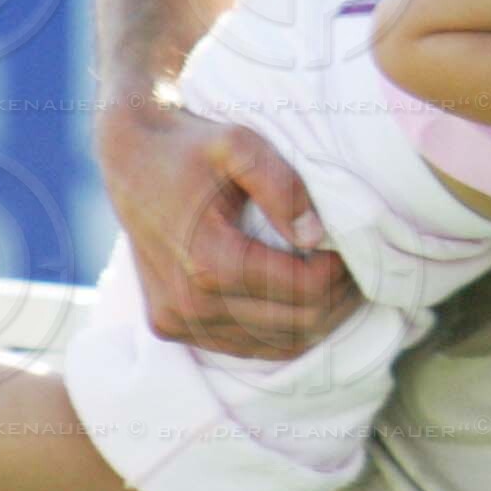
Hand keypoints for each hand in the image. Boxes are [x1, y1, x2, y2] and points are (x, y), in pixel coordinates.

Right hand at [98, 104, 361, 360]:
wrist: (130, 157)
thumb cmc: (190, 145)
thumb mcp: (239, 143)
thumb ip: (282, 185)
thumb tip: (316, 235)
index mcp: (208, 261)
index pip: (301, 289)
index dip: (340, 274)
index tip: (357, 249)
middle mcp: (189, 304)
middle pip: (294, 325)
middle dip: (336, 300)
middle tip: (360, 269)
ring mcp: (177, 322)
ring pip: (273, 346)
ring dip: (315, 321)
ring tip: (338, 285)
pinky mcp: (171, 327)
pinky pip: (243, 347)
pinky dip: (281, 332)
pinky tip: (302, 300)